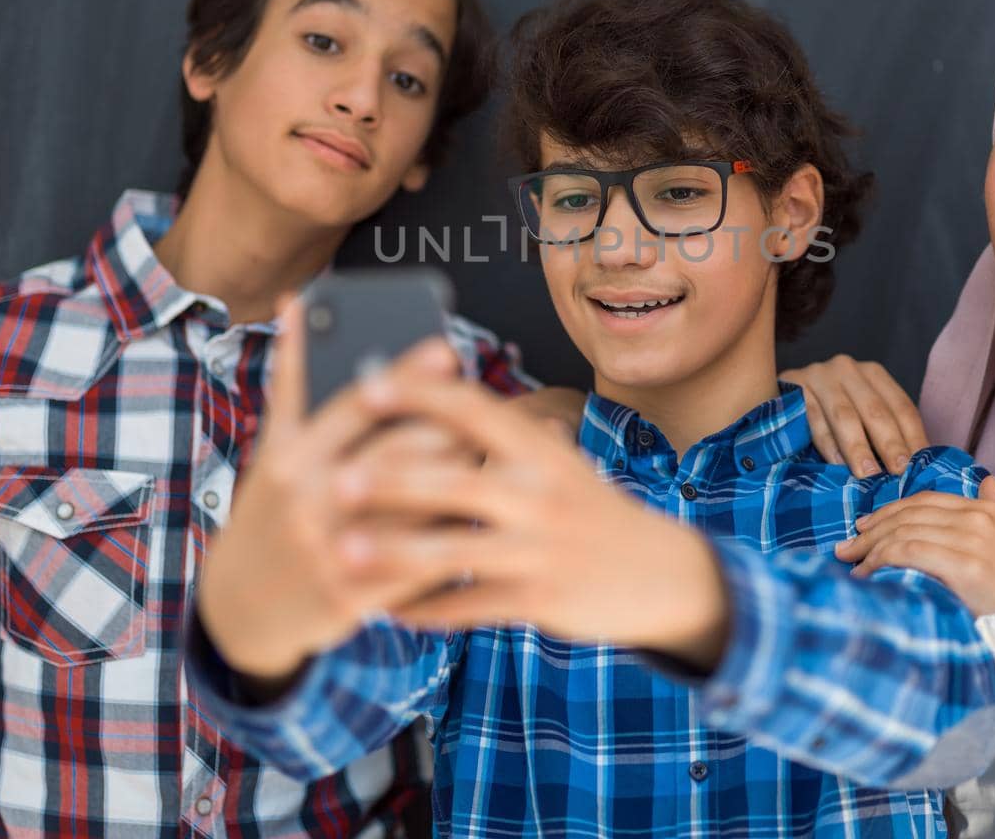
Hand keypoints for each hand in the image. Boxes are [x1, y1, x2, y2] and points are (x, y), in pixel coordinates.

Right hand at [195, 297, 467, 684]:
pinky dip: (453, 538)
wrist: (237, 607)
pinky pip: (418, 561)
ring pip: (417, 506)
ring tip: (490, 462)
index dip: (406, 375)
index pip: (356, 404)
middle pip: (397, 452)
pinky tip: (480, 520)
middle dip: (448, 430)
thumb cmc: (269, 511)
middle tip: (485, 414)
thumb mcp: (272, 447)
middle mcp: (306, 498)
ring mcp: (329, 549)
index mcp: (288, 455)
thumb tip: (297, 300)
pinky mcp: (352, 596)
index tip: (447, 350)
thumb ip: (292, 378)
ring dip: (460, 483)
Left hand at [331, 372, 731, 670]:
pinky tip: (387, 609)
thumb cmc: (584, 509)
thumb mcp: (556, 461)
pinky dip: (424, 608)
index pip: (475, 409)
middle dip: (392, 480)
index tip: (367, 385)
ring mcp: (541, 548)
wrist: (658, 573)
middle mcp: (541, 492)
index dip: (421, 395)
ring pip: (454, 550)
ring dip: (393, 552)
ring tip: (343, 554)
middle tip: (336, 479)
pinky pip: (470, 605)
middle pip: (455, 480)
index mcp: (539, 449)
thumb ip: (500, 437)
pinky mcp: (541, 599)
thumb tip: (428, 395)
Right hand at [780, 355, 926, 476]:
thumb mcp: (861, 414)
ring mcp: (819, 376)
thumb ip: (884, 432)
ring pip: (844, 415)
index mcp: (873, 374)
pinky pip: (813, 419)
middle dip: (889, 444)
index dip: (913, 438)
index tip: (920, 467)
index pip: (901, 406)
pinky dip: (827, 443)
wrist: (782, 398)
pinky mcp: (794, 388)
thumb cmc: (829, 413)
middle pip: (875, 410)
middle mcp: (848, 369)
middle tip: (899, 472)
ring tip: (868, 474)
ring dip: (858, 447)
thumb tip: (915, 467)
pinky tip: (836, 465)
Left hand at [832, 478, 994, 615]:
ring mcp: (971, 539)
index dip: (888, 512)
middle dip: (871, 531)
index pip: (923, 502)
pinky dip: (881, 560)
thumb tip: (985, 481)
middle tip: (846, 548)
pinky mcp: (964, 564)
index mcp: (986, 510)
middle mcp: (977, 517)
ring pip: (904, 531)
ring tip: (851, 564)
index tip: (863, 527)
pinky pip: (909, 551)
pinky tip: (868, 574)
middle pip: (908, 515)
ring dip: (870, 548)